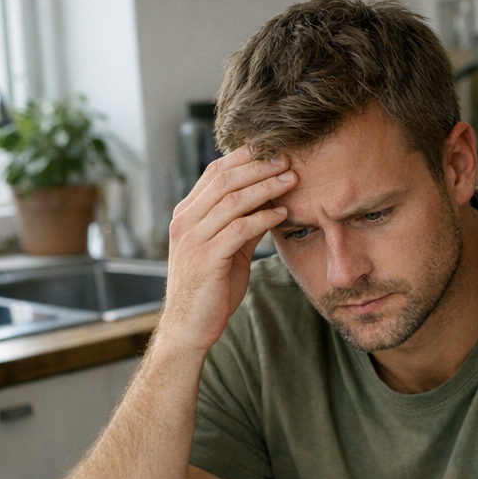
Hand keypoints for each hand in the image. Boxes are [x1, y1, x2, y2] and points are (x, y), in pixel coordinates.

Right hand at [159, 145, 296, 357]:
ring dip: (266, 187)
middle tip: (288, 159)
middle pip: (224, 179)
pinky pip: (238, 229)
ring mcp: (193, 239)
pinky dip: (263, 218)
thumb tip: (269, 201)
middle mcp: (185, 221)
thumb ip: (242, 225)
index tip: (273, 150)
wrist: (189, 328)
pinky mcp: (206, 259)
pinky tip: (281, 214)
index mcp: (187, 214)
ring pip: (231, 200)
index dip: (244, 157)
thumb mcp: (227, 250)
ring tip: (292, 181)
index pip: (214, 172)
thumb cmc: (210, 289)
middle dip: (259, 166)